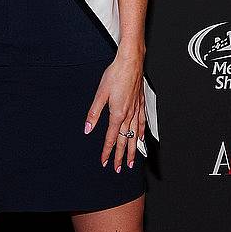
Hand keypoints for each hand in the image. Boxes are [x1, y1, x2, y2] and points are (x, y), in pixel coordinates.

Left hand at [84, 55, 145, 170]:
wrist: (131, 62)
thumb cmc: (115, 74)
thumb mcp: (100, 93)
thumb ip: (94, 113)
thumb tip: (88, 128)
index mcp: (117, 113)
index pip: (111, 138)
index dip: (107, 151)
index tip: (105, 162)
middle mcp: (129, 114)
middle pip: (124, 140)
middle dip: (121, 156)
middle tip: (119, 169)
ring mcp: (136, 109)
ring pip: (135, 134)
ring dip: (132, 149)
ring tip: (131, 161)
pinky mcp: (140, 103)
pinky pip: (142, 123)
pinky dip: (141, 133)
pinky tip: (140, 138)